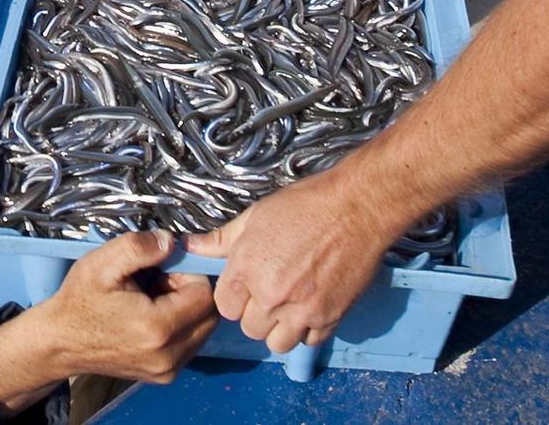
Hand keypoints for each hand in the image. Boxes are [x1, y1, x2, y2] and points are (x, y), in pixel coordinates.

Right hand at [44, 230, 217, 382]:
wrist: (59, 342)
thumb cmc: (79, 301)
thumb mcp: (101, 264)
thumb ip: (139, 247)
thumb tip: (171, 242)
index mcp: (157, 328)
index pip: (204, 294)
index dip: (189, 274)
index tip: (164, 268)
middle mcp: (168, 355)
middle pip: (209, 314)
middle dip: (191, 291)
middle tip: (160, 281)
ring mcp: (167, 370)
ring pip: (202, 329)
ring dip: (187, 308)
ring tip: (154, 298)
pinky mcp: (163, 375)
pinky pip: (190, 343)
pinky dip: (180, 325)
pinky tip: (153, 315)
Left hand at [185, 166, 401, 353]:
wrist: (357, 207)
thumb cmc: (306, 205)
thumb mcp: (256, 215)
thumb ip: (221, 239)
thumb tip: (191, 247)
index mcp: (246, 269)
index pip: (224, 307)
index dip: (233, 297)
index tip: (245, 287)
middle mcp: (270, 295)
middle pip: (249, 328)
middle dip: (256, 313)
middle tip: (270, 292)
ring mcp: (301, 310)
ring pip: (277, 343)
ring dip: (279, 328)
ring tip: (288, 305)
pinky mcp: (329, 316)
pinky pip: (308, 340)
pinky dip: (308, 329)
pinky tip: (310, 306)